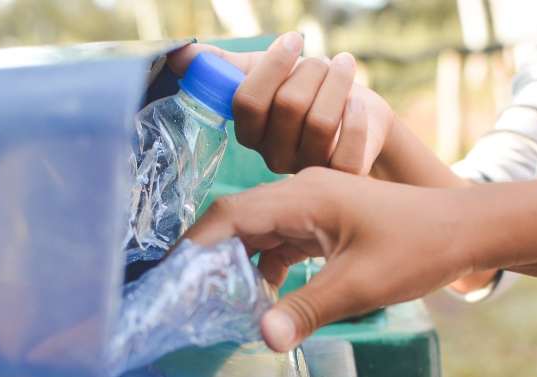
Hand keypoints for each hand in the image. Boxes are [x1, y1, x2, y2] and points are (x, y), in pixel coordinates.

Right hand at [168, 33, 394, 175]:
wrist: (358, 112)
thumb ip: (221, 66)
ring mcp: (309, 170)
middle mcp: (275, 157)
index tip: (292, 41)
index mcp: (252, 133)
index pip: (248, 102)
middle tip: (324, 62)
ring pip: (320, 122)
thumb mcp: (263, 73)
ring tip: (344, 67)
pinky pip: (348, 152)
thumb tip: (178, 55)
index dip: (272, 66)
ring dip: (336, 83)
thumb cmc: (306, 90)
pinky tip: (357, 102)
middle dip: (310, 71)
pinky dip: (356, 121)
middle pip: (289, 107)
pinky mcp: (342, 177)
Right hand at [180, 167, 474, 351]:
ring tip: (225, 306)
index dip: (196, 245)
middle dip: (213, 259)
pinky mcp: (325, 222)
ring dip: (242, 266)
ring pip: (260, 233)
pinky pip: (284, 242)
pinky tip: (266, 298)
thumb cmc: (418, 248)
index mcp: (304, 196)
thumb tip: (262, 339)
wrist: (464, 230)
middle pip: (239, 221)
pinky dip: (269, 268)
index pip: (232, 214)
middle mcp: (302, 194)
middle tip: (191, 299)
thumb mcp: (361, 284)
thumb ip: (307, 309)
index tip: (172, 277)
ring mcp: (313, 206)